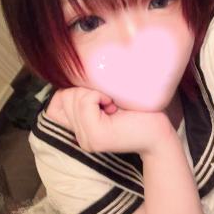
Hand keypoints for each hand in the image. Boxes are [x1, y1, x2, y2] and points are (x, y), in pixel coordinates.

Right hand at [45, 87, 173, 154]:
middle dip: (85, 89)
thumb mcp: (106, 101)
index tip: (98, 96)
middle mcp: (80, 137)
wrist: (159, 133)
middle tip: (110, 101)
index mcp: (81, 130)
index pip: (53, 106)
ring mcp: (87, 139)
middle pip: (62, 97)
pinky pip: (84, 102)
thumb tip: (68, 75)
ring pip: (72, 97)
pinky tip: (113, 105)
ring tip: (112, 104)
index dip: (71, 92)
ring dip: (93, 92)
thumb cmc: (138, 112)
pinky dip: (98, 96)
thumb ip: (86, 96)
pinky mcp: (96, 136)